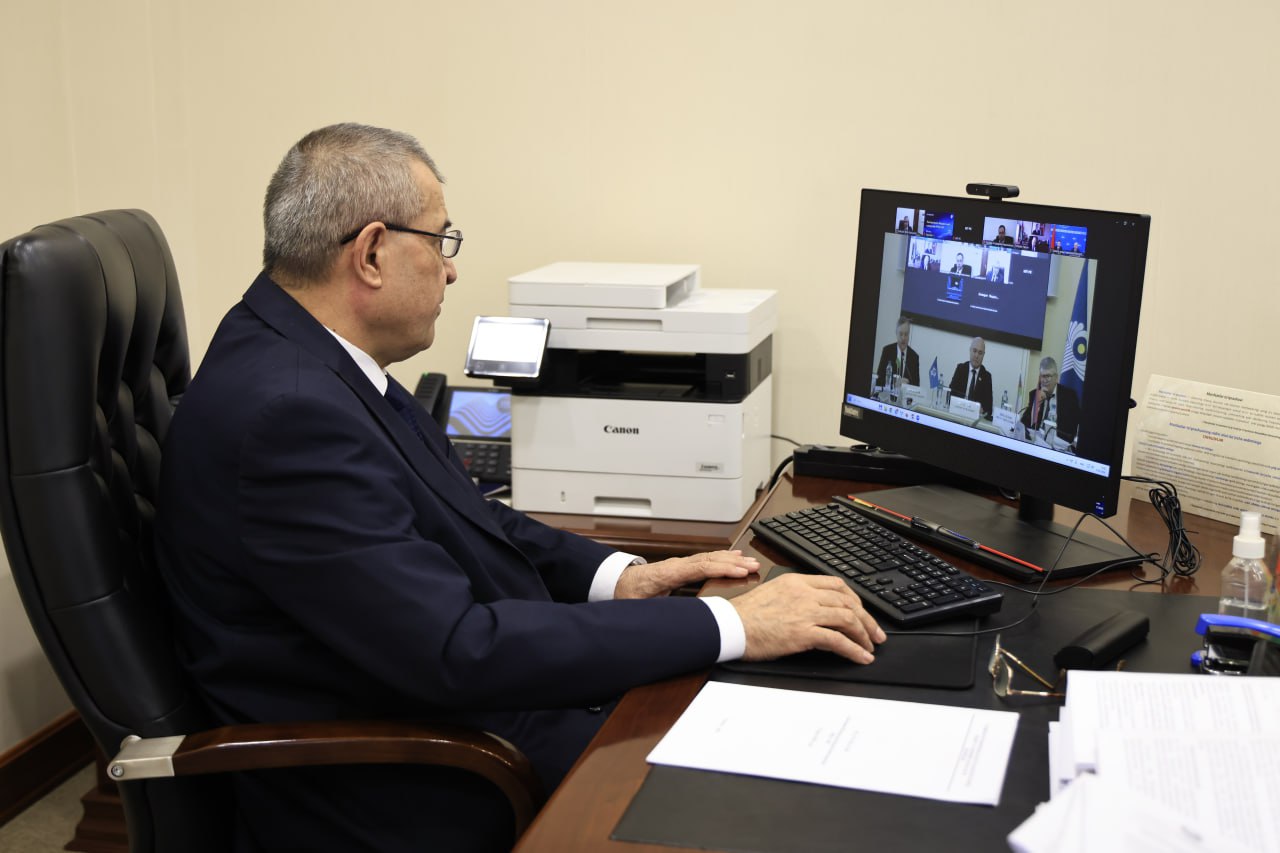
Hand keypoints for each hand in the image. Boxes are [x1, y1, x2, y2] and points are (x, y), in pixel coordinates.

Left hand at [614, 550, 759, 599]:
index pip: (700, 567)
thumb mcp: (637, 607)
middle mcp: (675, 566)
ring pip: (709, 558)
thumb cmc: (626, 594)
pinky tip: (733, 558)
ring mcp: (679, 565)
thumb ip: (652, 613)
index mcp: (667, 574)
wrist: (615, 582)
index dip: (722, 568)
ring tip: (750, 561)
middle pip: (709, 559)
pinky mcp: (680, 568)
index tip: (740, 571)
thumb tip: (667, 622)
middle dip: (733, 562)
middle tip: (754, 565)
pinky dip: (721, 559)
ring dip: (730, 559)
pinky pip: (705, 560)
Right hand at [729, 573, 885, 663]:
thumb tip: (813, 609)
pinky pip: (838, 640)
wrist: (730, 626)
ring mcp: (806, 612)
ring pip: (848, 619)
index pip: (836, 585)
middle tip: (876, 633)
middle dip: (867, 619)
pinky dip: (854, 650)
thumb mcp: (773, 593)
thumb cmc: (746, 615)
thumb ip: (795, 596)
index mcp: (797, 581)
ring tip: (871, 647)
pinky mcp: (804, 633)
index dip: (855, 599)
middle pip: (847, 602)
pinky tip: (861, 657)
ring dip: (864, 635)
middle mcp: (805, 593)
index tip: (861, 611)